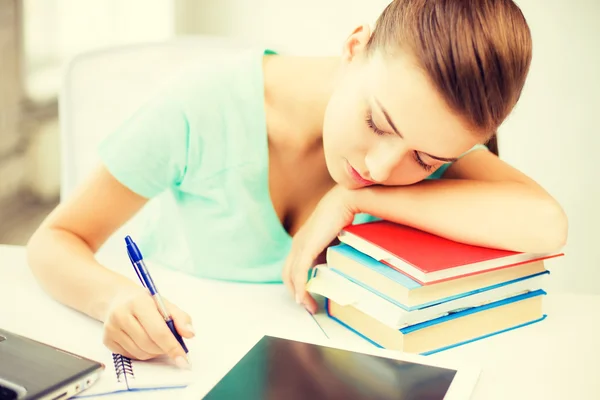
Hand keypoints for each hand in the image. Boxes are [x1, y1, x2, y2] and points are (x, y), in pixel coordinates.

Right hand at [102, 286, 194, 368]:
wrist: (117, 298)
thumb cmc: (145, 302)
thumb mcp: (165, 304)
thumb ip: (180, 318)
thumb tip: (190, 334)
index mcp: (139, 302)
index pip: (158, 331)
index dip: (172, 346)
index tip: (183, 359)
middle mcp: (121, 315)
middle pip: (149, 344)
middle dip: (164, 349)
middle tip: (170, 344)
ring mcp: (111, 329)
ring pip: (140, 353)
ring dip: (154, 352)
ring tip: (156, 340)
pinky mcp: (107, 340)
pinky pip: (130, 356)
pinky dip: (142, 353)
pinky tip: (142, 341)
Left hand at [282, 185, 356, 313]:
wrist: (344, 201)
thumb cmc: (343, 217)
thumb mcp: (335, 239)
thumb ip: (330, 252)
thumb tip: (336, 268)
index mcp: (302, 241)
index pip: (293, 267)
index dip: (297, 283)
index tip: (307, 296)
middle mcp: (297, 244)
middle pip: (287, 274)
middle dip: (295, 292)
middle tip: (307, 306)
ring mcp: (300, 245)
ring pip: (291, 276)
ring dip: (299, 294)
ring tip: (309, 307)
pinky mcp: (306, 247)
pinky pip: (300, 273)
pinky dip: (300, 287)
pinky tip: (304, 298)